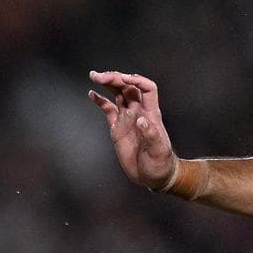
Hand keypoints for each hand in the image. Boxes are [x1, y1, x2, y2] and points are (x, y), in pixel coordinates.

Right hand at [87, 70, 176, 189]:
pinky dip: (100, 100)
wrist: (153, 176)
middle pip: (128, 87)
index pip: (147, 88)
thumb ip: (151, 135)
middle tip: (99, 76)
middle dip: (115, 78)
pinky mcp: (117, 127)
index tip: (123, 79)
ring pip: (117, 94)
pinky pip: (108, 109)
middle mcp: (139, 112)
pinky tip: (92, 94)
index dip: (136, 80)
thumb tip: (140, 120)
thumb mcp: (159, 152)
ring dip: (107, 83)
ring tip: (94, 76)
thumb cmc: (160, 165)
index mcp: (151, 114)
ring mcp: (127, 119)